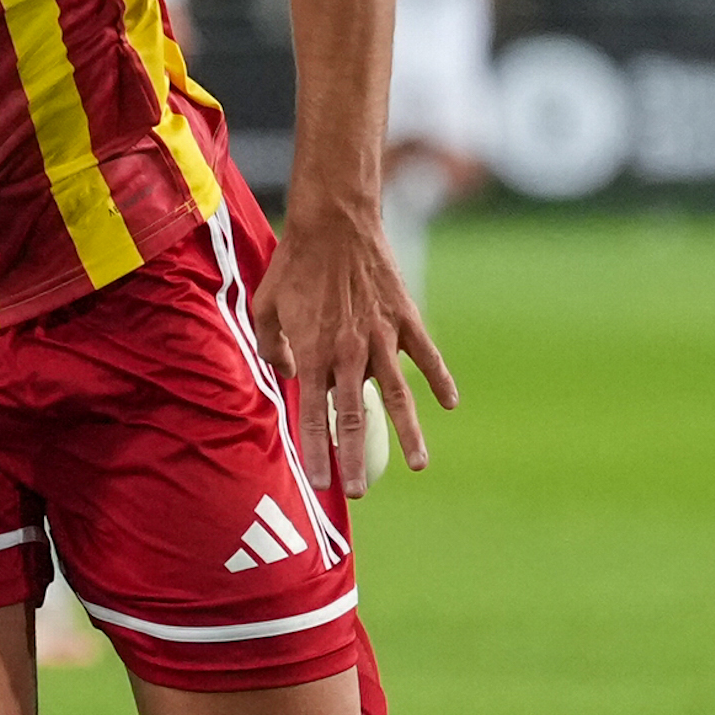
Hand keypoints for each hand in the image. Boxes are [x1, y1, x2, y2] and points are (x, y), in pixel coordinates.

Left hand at [250, 205, 457, 495]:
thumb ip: (272, 347)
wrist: (334, 222)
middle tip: (358, 492)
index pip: (311, 417)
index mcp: (311, 353)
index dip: (316, 453)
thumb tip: (288, 376)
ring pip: (397, 396)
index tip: (320, 484)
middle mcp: (346, 353)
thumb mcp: (264, 306)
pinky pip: (427, 357)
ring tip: (418, 465)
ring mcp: (380, 337)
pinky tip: (449, 404)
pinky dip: (440, 381)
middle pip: (352, 418)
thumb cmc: (293, 264)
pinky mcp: (405, 319)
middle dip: (353, 459)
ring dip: (409, 434)